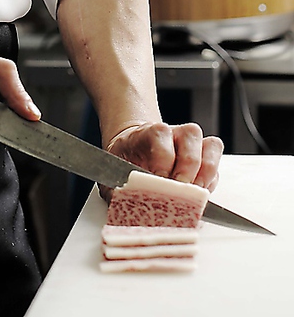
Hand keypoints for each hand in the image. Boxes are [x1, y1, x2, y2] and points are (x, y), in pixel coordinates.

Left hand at [99, 122, 222, 201]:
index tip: (159, 181)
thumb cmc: (124, 162)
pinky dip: (212, 180)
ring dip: (205, 174)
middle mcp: (175, 132)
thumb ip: (115, 184)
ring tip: (193, 195)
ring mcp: (192, 143)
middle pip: (191, 138)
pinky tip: (200, 193)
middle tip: (179, 191)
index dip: (163, 161)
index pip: (162, 137)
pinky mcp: (204, 157)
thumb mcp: (113, 170)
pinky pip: (218, 164)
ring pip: (210, 147)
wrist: (133, 149)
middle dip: (186, 169)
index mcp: (150, 131)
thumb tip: (121, 199)